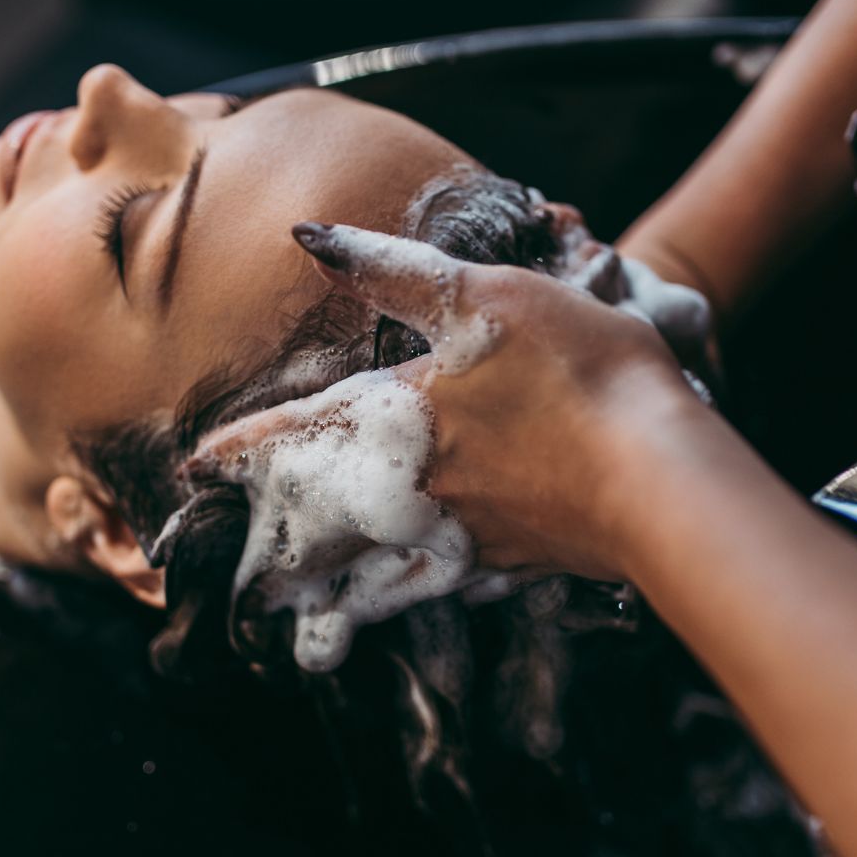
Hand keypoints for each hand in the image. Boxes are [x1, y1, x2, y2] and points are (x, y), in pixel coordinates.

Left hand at [188, 223, 721, 582]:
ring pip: (386, 574)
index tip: (196, 470)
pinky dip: (430, 601)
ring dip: (340, 595)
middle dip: (282, 548)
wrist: (660, 472)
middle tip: (245, 577)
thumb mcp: (482, 295)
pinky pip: (459, 587)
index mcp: (402, 418)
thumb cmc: (573, 371)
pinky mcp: (524, 560)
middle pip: (330, 523)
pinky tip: (434, 602)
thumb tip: (309, 238)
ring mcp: (472, 533)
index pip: (302, 430)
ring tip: (308, 618)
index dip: (246, 447)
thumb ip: (393, 268)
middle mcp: (421, 487)